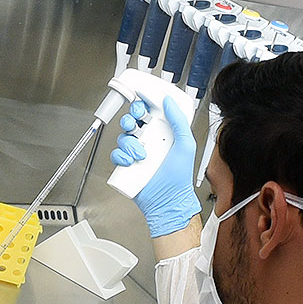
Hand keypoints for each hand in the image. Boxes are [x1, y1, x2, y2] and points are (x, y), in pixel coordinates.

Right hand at [111, 95, 201, 236]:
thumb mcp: (186, 145)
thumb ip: (180, 122)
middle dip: (130, 120)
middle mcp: (149, 142)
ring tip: (140, 154)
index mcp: (163, 134)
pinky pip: (116, 155)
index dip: (143, 105)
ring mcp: (137, 154)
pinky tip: (131, 163)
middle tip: (134, 125)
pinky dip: (121, 156)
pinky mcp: (127, 165)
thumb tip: (170, 102)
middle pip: (132, 122)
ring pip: (123, 138)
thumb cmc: (179, 178)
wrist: (167, 202)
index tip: (140, 101)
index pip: (150, 113)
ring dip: (129, 143)